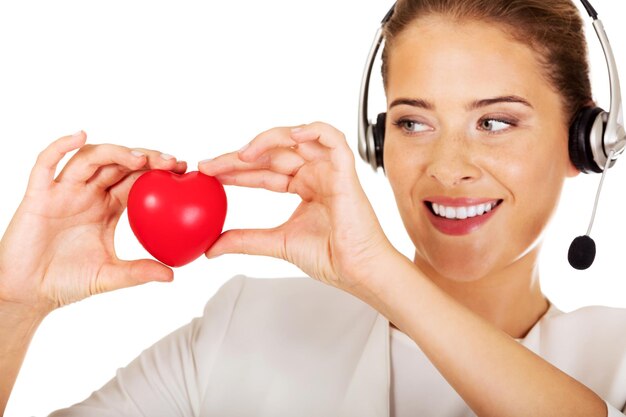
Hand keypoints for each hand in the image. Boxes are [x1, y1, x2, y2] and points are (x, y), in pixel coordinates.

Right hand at [0, 132, 186, 315]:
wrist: (29, 292)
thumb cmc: (67, 282)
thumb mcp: (110, 276)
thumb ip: (138, 272)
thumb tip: (172, 275)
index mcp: (108, 207)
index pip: (137, 179)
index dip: (159, 170)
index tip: (183, 169)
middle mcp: (88, 193)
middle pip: (119, 163)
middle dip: (146, 157)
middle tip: (171, 161)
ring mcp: (63, 191)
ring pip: (90, 158)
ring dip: (115, 152)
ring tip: (139, 158)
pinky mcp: (38, 195)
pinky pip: (46, 163)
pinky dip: (61, 146)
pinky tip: (80, 136)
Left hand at [198, 122, 396, 294]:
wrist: (357, 271)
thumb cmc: (332, 257)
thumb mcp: (277, 243)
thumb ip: (245, 239)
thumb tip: (212, 246)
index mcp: (304, 187)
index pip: (264, 171)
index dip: (236, 170)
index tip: (210, 173)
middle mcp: (315, 174)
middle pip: (273, 154)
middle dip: (239, 157)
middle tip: (211, 165)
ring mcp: (330, 170)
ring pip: (296, 139)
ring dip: (266, 141)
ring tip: (241, 155)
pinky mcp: (345, 170)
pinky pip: (332, 138)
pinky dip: (313, 130)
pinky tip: (290, 135)